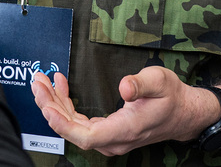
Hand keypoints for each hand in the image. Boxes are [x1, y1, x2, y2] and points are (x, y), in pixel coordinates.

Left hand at [31, 67, 216, 156]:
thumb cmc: (171, 96)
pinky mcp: (107, 130)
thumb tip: (125, 87)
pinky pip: (79, 122)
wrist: (183, 113)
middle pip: (73, 130)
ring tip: (42, 81)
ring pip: (73, 126)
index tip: (47, 106)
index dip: (63, 124)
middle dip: (51, 106)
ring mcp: (109, 137)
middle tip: (37, 82)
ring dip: (55, 104)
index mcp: (125, 130)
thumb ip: (141, 84)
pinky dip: (66, 105)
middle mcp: (114, 139)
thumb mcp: (160, 81)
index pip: (86, 136)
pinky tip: (60, 86)